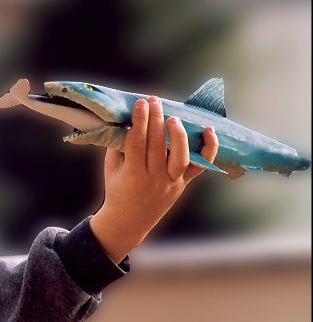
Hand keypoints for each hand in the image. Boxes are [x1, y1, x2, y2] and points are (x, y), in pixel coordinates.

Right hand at [89, 96, 218, 262]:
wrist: (130, 220)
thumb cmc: (117, 189)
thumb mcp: (111, 168)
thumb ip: (118, 145)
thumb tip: (125, 118)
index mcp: (133, 175)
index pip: (137, 143)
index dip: (139, 121)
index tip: (140, 103)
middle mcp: (154, 179)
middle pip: (157, 146)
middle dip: (156, 119)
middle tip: (154, 100)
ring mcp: (172, 182)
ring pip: (180, 158)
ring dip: (178, 135)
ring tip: (173, 118)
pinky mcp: (184, 184)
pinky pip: (200, 167)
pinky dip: (209, 149)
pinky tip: (209, 130)